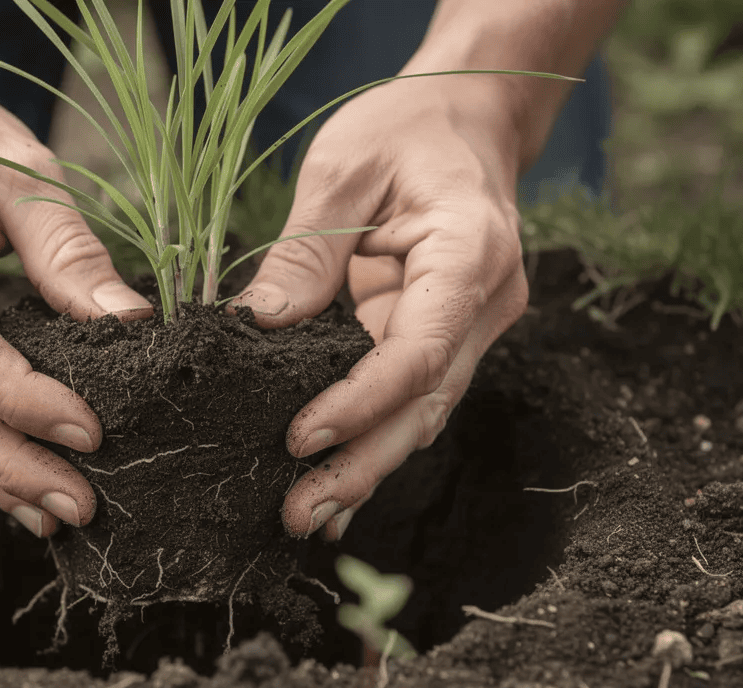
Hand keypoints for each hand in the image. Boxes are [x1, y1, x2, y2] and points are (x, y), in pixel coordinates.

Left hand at [233, 76, 529, 540]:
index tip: (298, 437)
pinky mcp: (444, 337)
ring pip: (420, 415)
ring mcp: (471, 328)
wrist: (469, 117)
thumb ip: (307, 251)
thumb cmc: (408, 129)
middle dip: (361, 467)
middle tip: (297, 514)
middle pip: (424, 406)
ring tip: (305, 515)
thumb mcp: (345, 169)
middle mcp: (484, 305)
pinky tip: (330, 483)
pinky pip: (408, 399)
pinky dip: (370, 438)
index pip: (417, 352)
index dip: (358, 404)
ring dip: (366, 467)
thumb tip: (257, 326)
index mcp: (468, 255)